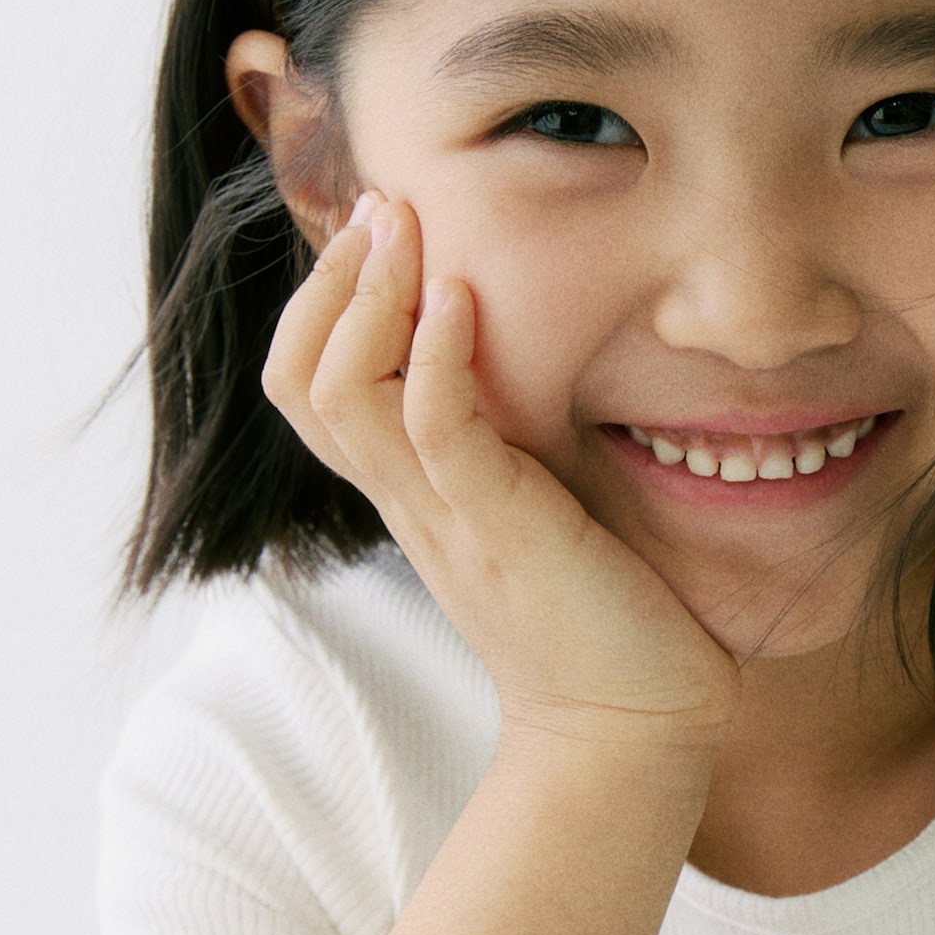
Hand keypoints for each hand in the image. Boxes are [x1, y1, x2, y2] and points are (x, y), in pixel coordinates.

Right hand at [264, 195, 738, 751]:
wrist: (633, 727)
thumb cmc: (606, 615)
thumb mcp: (541, 507)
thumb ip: (519, 445)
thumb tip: (539, 362)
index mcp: (413, 494)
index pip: (313, 387)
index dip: (326, 303)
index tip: (380, 229)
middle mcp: (409, 501)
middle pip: (300, 379)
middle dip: (332, 281)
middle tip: (380, 207)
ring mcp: (444, 516)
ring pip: (343, 393)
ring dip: (369, 295)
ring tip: (403, 228)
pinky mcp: (499, 527)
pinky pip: (433, 430)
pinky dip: (435, 354)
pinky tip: (461, 296)